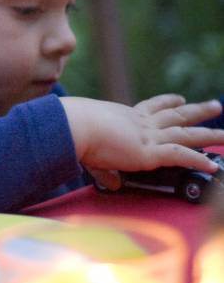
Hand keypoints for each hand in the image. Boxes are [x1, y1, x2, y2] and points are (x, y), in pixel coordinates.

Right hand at [61, 94, 223, 175]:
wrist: (73, 125)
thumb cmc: (73, 130)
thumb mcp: (89, 148)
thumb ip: (105, 170)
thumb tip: (113, 184)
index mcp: (125, 117)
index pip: (152, 107)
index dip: (167, 102)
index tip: (179, 98)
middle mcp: (141, 123)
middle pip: (176, 114)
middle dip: (197, 110)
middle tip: (214, 105)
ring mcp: (148, 136)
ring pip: (186, 133)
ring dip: (208, 133)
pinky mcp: (149, 151)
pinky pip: (180, 155)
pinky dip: (198, 160)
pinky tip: (213, 166)